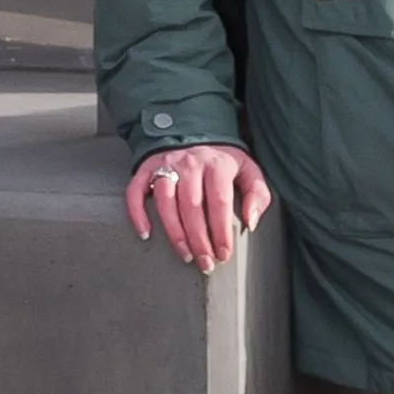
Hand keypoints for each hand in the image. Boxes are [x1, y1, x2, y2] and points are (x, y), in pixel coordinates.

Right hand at [125, 143, 272, 274]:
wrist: (193, 131)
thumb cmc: (222, 160)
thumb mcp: (248, 170)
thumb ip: (257, 194)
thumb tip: (250, 221)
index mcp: (217, 164)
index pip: (219, 201)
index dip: (221, 231)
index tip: (223, 253)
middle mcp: (190, 162)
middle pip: (192, 206)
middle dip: (198, 239)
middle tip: (205, 263)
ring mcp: (166, 165)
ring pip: (165, 201)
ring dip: (174, 232)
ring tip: (184, 254)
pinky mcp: (147, 168)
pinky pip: (136, 191)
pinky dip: (137, 213)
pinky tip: (145, 233)